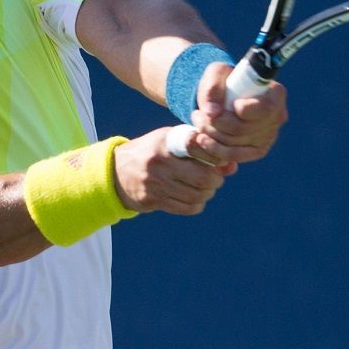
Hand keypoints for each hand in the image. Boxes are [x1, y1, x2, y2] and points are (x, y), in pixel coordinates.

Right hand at [112, 128, 231, 215]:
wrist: (117, 171)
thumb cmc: (152, 151)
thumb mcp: (170, 140)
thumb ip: (199, 148)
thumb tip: (231, 166)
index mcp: (164, 143)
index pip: (199, 148)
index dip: (215, 157)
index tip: (218, 159)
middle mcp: (159, 164)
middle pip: (203, 178)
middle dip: (216, 179)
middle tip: (215, 177)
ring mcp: (155, 184)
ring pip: (197, 195)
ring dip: (208, 193)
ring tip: (205, 187)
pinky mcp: (153, 201)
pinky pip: (186, 208)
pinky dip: (197, 204)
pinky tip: (194, 196)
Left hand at [182, 62, 287, 165]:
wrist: (226, 95)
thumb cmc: (225, 80)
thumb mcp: (217, 73)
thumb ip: (213, 87)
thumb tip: (212, 112)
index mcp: (275, 94)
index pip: (264, 109)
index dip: (242, 109)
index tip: (229, 103)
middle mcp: (276, 118)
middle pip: (244, 129)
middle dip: (215, 122)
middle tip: (197, 113)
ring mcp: (268, 137)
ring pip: (235, 144)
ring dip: (211, 134)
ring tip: (197, 121)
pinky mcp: (256, 150)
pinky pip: (234, 156)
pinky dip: (214, 149)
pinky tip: (201, 139)